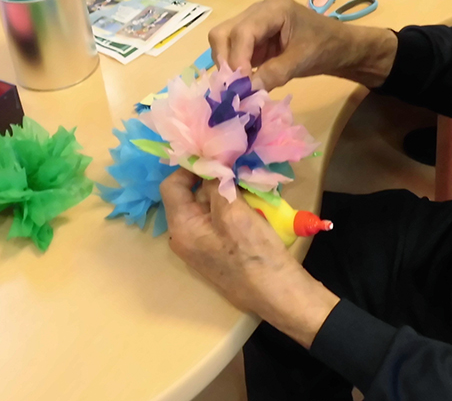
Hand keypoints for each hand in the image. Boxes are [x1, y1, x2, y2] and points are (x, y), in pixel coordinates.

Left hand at [161, 168, 338, 347]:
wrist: (279, 295)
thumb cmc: (254, 254)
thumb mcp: (233, 213)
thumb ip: (217, 184)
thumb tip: (209, 161)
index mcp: (182, 228)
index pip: (172, 185)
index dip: (191, 167)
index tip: (217, 156)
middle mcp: (186, 237)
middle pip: (191, 195)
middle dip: (214, 178)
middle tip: (238, 168)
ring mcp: (204, 245)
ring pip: (209, 206)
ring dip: (227, 192)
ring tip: (249, 184)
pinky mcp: (222, 250)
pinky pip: (221, 219)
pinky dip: (234, 206)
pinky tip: (254, 204)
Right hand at [208, 0, 398, 89]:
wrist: (340, 46)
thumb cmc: (326, 47)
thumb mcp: (302, 61)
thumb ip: (274, 74)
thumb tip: (246, 90)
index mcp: (274, 8)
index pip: (244, 31)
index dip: (237, 57)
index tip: (239, 84)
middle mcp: (258, 10)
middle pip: (224, 32)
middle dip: (225, 60)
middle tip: (232, 86)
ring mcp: (253, 22)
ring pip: (224, 40)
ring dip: (227, 65)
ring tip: (237, 87)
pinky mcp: (253, 37)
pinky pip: (233, 50)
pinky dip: (233, 67)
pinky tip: (241, 83)